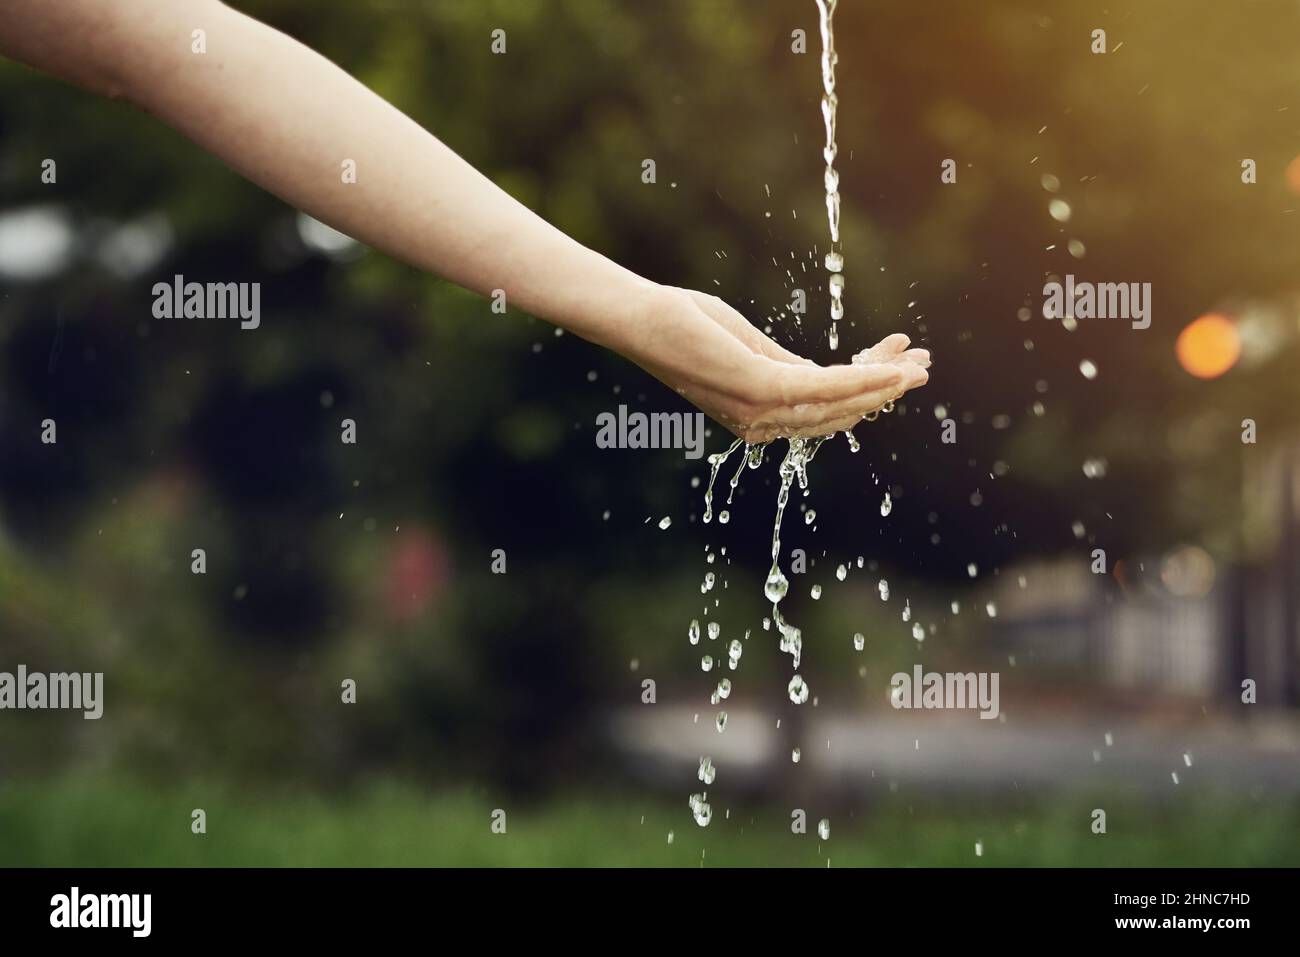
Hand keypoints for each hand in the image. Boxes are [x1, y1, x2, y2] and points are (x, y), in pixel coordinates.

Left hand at [622, 287, 929, 444]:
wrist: (642, 320)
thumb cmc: (685, 327)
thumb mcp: (747, 350)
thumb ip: (786, 367)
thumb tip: (825, 374)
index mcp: (757, 419)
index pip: (825, 412)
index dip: (867, 392)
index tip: (899, 367)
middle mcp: (761, 425)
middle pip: (840, 412)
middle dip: (886, 390)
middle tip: (923, 368)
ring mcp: (760, 411)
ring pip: (839, 402)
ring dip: (885, 383)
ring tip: (920, 364)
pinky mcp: (759, 388)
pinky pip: (823, 386)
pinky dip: (861, 378)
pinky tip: (889, 367)